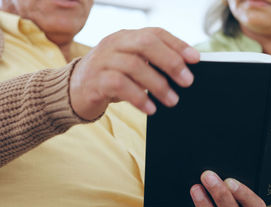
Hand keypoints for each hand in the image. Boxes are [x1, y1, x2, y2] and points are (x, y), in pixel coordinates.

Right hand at [69, 27, 199, 119]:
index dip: (178, 44)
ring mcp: (102, 60)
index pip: (155, 33)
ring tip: (172, 100)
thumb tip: (185, 73)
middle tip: (187, 81)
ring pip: (134, 65)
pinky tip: (150, 109)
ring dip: (158, 85)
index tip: (196, 59)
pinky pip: (119, 85)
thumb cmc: (111, 78)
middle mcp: (114, 44)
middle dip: (171, 62)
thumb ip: (152, 64)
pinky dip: (139, 97)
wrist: (73, 91)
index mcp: (126, 37)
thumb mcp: (132, 66)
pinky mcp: (94, 80)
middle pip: (145, 44)